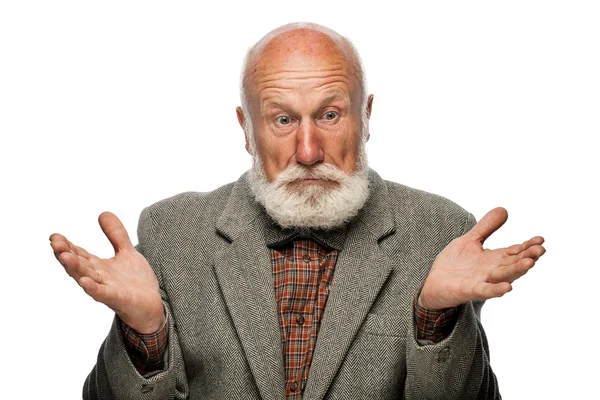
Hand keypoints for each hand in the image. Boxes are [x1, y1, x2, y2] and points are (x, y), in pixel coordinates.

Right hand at [50, 212, 164, 333]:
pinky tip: (84, 281)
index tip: (54, 236)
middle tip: (55, 242)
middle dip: (66, 254)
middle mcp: (99, 277)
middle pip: (78, 265)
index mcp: (98, 267)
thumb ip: (116, 235)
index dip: (67, 246)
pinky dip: (93, 288)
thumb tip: (103, 213)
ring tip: (64, 256)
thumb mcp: (126, 253)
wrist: (152, 305)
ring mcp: (107, 289)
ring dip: (75, 268)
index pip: (79, 254)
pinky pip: (103, 294)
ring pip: (86, 278)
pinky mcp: (118, 299)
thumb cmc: (136, 282)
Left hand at [418, 207, 545, 309]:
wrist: (434, 284)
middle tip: (541, 250)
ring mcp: (482, 281)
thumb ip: (486, 227)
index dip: (528, 246)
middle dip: (527, 257)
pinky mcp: (469, 290)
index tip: (541, 239)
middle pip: (514, 263)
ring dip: (516, 270)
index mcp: (494, 259)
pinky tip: (507, 288)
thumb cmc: (454, 264)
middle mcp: (492, 271)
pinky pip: (485, 291)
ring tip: (530, 263)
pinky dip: (496, 289)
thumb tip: (504, 209)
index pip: (515, 251)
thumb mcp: (470, 241)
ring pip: (503, 276)